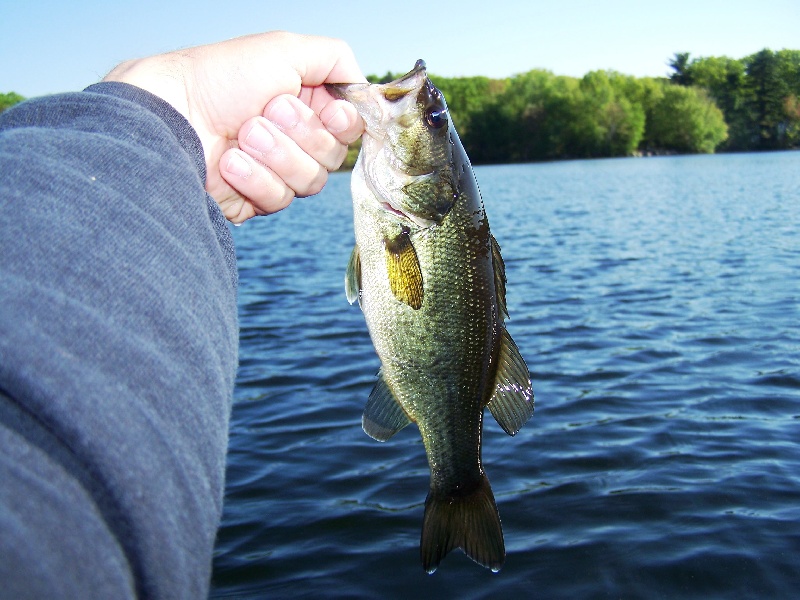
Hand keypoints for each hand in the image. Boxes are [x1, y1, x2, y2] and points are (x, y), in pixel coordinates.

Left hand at [103, 31, 364, 222]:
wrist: (170, 118)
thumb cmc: (219, 79)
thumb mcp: (283, 49)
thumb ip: (334, 58)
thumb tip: (363, 86)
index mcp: (305, 103)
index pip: (350, 127)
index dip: (344, 124)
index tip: (331, 114)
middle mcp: (295, 138)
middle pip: (333, 155)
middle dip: (301, 134)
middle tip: (267, 112)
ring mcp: (276, 171)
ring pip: (310, 181)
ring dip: (276, 154)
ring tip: (241, 135)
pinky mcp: (256, 199)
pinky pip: (279, 199)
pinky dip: (254, 177)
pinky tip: (229, 162)